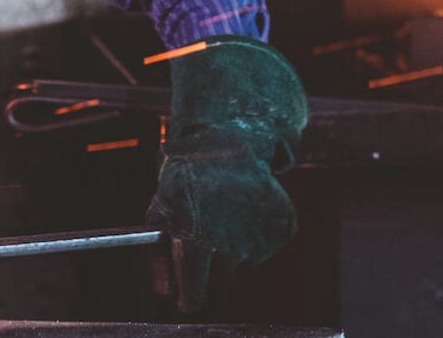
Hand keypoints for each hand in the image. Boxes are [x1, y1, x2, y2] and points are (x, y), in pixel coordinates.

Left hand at [145, 36, 307, 312]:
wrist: (231, 138)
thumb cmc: (190, 171)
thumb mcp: (164, 201)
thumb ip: (158, 245)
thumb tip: (160, 290)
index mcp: (197, 240)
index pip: (195, 286)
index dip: (191, 296)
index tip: (187, 304)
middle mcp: (231, 245)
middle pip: (223, 272)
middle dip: (214, 257)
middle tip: (208, 229)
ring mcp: (260, 238)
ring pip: (246, 258)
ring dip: (235, 242)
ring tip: (225, 208)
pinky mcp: (283, 227)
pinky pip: (267, 243)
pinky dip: (257, 230)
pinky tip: (247, 204)